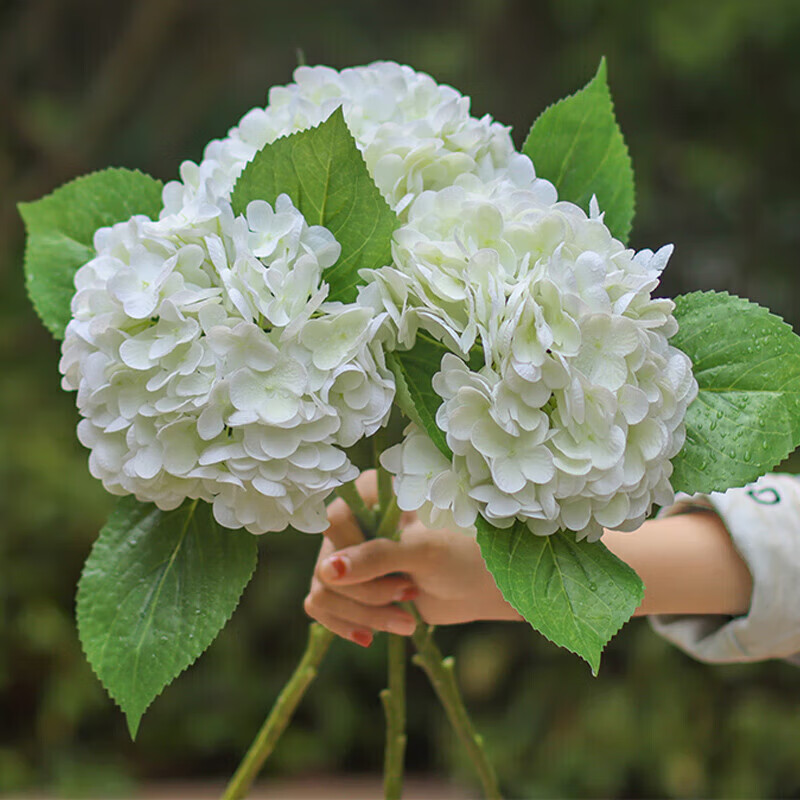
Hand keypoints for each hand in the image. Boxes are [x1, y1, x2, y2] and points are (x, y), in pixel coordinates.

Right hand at [303, 471, 522, 646]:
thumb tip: (328, 571)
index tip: (393, 571)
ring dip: (363, 614)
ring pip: (324, 590)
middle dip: (369, 593)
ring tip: (404, 622)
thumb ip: (378, 557)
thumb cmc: (462, 555)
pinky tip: (372, 637)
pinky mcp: (348, 586)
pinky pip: (321, 607)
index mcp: (371, 494)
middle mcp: (352, 521)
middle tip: (409, 595)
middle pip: (327, 562)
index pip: (335, 520)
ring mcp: (347, 555)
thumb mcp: (425, 552)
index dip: (355, 553)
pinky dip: (347, 625)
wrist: (478, 586)